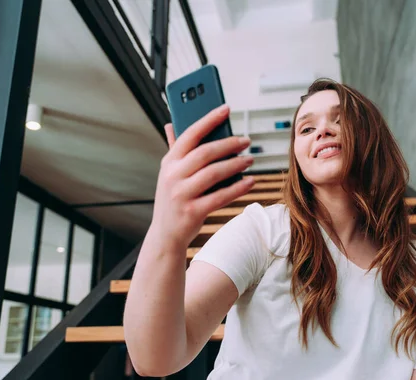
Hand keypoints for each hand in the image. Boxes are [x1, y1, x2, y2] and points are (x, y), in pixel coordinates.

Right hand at [151, 104, 254, 249]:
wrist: (165, 235)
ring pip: (214, 173)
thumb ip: (173, 149)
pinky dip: (238, 188)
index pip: (189, 134)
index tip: (225, 109)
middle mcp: (172, 176)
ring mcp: (181, 194)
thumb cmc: (172, 200)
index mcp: (168, 162)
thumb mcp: (169, 173)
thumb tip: (171, 124)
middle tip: (246, 141)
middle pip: (205, 153)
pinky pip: (220, 196)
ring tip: (250, 160)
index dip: (208, 119)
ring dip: (236, 164)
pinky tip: (250, 181)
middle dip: (229, 144)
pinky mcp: (192, 211)